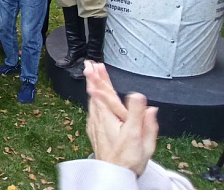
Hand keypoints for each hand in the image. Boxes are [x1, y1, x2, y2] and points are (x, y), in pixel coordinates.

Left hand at [84, 61, 157, 176]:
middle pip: (96, 94)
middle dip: (93, 78)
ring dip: (91, 86)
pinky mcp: (94, 129)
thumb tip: (148, 105)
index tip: (96, 68)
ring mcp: (95, 124)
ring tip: (90, 73)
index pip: (106, 95)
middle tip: (89, 64)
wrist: (114, 174)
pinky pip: (92, 109)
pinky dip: (92, 99)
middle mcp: (100, 120)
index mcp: (112, 120)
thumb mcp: (141, 140)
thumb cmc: (128, 159)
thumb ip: (145, 122)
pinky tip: (92, 94)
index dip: (101, 80)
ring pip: (92, 100)